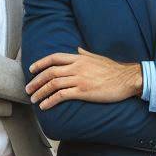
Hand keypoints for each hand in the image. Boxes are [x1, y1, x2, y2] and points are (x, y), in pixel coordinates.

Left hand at [25, 48, 142, 109]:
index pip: (55, 58)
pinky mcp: (83, 92)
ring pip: (53, 84)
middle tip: (28, 89)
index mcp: (79, 58)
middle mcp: (77, 67)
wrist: (127, 79)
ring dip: (40, 92)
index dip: (41, 63)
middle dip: (36, 81)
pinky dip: (50, 100)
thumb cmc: (114, 70)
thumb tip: (78, 49)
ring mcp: (80, 79)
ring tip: (33, 99)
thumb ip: (85, 53)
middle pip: (50, 72)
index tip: (32, 69)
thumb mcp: (97, 57)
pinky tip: (44, 106)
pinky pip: (62, 96)